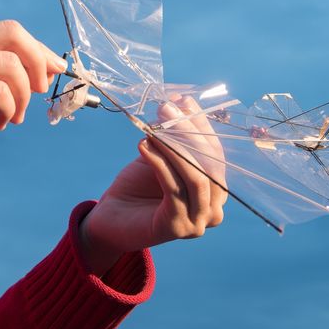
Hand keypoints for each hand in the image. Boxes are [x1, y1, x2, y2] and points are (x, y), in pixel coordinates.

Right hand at [0, 20, 66, 151]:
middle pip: (13, 35)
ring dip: (23, 97)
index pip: (7, 30)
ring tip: (13, 117)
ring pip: (11, 67)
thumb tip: (48, 66)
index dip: (37, 49)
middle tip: (40, 91)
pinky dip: (9, 110)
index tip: (55, 69)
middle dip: (38, 63)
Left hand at [79, 97, 226, 273]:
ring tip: (152, 128)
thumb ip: (174, 133)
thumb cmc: (138, 186)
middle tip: (166, 110)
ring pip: (196, 178)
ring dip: (175, 148)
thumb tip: (183, 100)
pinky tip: (143, 146)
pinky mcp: (177, 228)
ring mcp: (198, 222)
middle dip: (188, 133)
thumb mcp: (160, 154)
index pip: (216, 153)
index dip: (201, 126)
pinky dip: (160, 164)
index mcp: (215, 191)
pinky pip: (173, 190)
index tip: (183, 102)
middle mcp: (214, 210)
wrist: (111, 218)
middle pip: (211, 166)